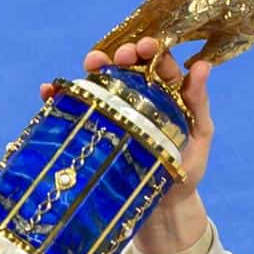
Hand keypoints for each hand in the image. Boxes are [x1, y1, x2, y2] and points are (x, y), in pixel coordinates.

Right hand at [39, 36, 213, 253]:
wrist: (164, 206)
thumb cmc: (186, 169)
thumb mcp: (199, 135)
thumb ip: (198, 102)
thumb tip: (204, 66)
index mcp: (167, 92)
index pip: (157, 62)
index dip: (151, 49)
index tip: (145, 48)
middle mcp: (140, 96)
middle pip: (128, 66)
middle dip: (121, 54)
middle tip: (119, 58)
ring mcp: (116, 112)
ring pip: (102, 81)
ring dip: (93, 67)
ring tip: (89, 64)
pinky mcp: (96, 129)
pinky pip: (76, 109)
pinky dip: (60, 96)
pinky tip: (50, 91)